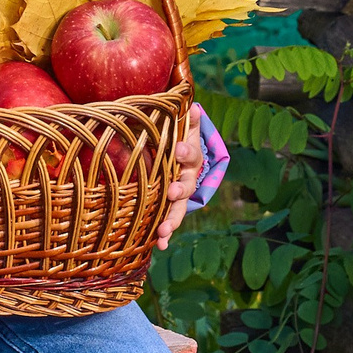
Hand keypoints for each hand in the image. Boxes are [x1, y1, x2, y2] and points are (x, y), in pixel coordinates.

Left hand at [153, 119, 204, 249]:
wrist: (185, 163)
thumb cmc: (179, 142)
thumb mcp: (183, 130)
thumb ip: (186, 120)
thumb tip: (193, 106)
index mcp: (190, 158)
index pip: (190, 154)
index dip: (186, 151)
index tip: (179, 150)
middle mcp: (187, 178)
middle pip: (187, 186)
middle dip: (179, 190)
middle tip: (172, 192)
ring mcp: (180, 196)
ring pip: (179, 209)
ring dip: (172, 220)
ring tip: (163, 232)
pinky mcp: (170, 209)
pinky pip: (168, 222)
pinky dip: (165, 236)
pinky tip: (159, 246)